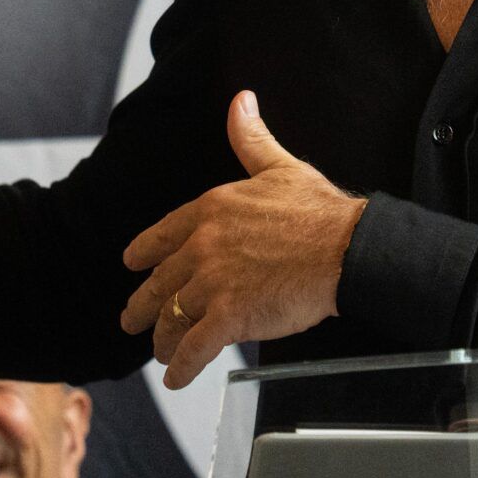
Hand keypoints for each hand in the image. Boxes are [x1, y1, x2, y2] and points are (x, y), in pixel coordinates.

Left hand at [120, 91, 365, 388]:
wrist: (346, 249)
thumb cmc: (319, 210)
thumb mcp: (278, 166)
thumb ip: (251, 138)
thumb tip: (241, 100)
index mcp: (210, 210)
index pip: (161, 235)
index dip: (142, 254)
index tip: (132, 264)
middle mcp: (202, 246)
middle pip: (159, 283)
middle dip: (143, 305)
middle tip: (132, 319)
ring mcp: (213, 283)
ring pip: (172, 318)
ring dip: (163, 339)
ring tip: (162, 351)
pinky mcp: (229, 317)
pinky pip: (193, 348)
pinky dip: (182, 366)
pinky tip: (177, 377)